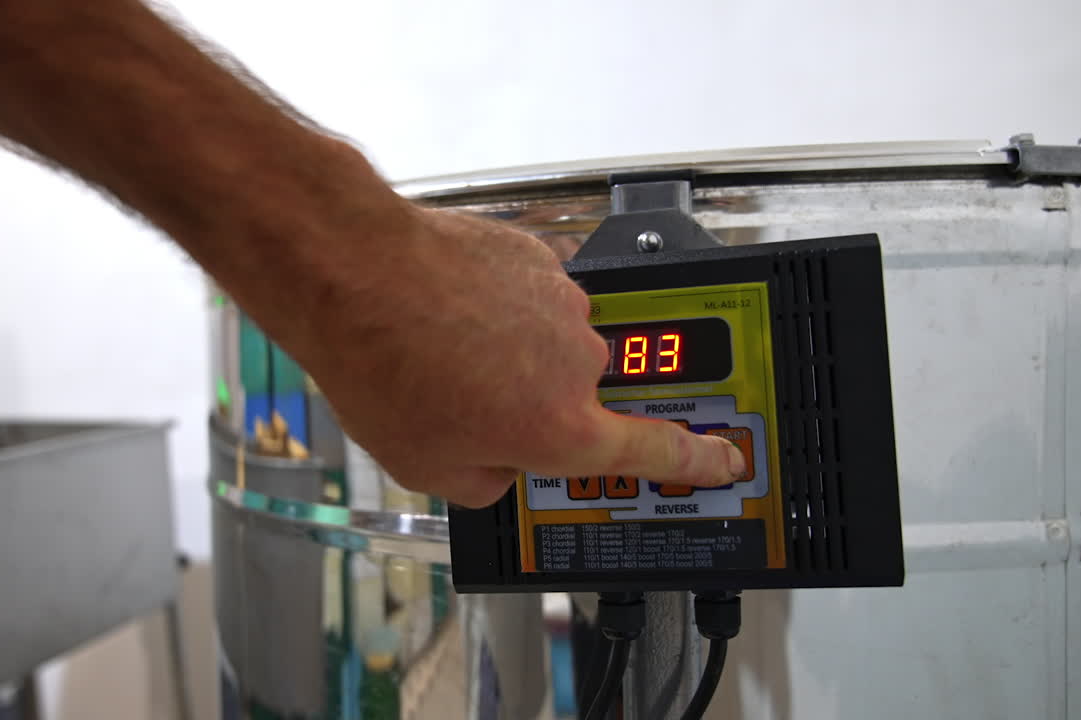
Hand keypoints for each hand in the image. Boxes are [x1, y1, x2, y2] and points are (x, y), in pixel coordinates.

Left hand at [293, 206, 746, 507]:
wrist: (355, 270)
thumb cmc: (383, 364)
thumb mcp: (428, 467)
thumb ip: (487, 481)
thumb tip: (500, 463)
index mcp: (561, 425)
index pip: (654, 449)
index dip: (697, 457)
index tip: (725, 456)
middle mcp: (575, 361)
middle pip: (580, 397)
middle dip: (535, 404)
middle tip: (470, 400)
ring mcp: (561, 302)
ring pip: (553, 344)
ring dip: (513, 352)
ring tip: (445, 350)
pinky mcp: (538, 257)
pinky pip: (532, 296)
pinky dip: (500, 307)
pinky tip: (449, 313)